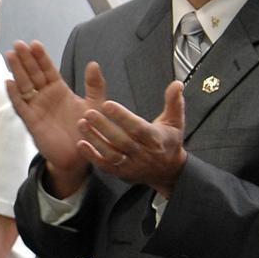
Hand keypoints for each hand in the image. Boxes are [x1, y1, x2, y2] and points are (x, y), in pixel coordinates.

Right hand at [5, 41, 105, 196]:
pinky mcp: (31, 121)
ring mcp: (36, 108)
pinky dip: (14, 94)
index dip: (41, 57)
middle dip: (25, 59)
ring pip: (24, 85)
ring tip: (10, 55)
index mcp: (59, 90)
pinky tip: (8, 82)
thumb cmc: (87, 130)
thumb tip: (93, 63)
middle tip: (18, 44)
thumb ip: (95, 85)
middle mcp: (45, 96)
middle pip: (33, 74)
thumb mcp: (96, 105)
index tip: (35, 44)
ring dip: (17, 71)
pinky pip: (20, 106)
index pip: (47, 69)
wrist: (79, 156)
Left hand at [76, 80, 187, 197]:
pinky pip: (105, 165)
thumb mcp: (175, 122)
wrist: (169, 171)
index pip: (138, 128)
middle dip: (104, 126)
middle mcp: (143, 153)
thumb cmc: (168, 142)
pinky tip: (81, 144)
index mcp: (156, 139)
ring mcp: (132, 165)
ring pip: (111, 154)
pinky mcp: (121, 173)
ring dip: (95, 139)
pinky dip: (92, 156)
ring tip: (81, 124)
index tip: (107, 104)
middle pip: (122, 141)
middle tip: (88, 112)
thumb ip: (173, 102)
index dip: (123, 117)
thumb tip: (177, 84)